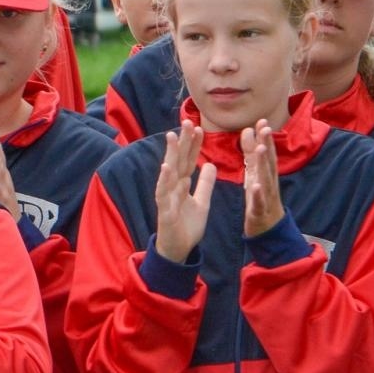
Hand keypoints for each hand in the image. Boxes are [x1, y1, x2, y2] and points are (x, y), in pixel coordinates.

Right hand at [153, 118, 214, 262]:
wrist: (179, 250)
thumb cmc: (187, 226)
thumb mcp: (202, 202)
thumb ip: (205, 183)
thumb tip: (210, 164)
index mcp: (183, 184)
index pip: (188, 160)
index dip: (193, 145)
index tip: (199, 128)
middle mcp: (173, 186)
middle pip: (178, 160)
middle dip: (182, 142)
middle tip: (186, 122)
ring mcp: (167, 197)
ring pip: (168, 172)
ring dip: (170, 154)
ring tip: (171, 136)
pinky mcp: (164, 210)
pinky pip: (163, 193)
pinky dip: (164, 180)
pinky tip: (165, 167)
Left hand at [241, 120, 283, 237]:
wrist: (269, 232)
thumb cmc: (261, 200)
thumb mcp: (255, 175)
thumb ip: (250, 154)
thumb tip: (248, 130)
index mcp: (266, 174)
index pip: (266, 153)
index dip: (265, 137)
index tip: (262, 121)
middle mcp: (269, 183)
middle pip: (269, 162)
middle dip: (267, 144)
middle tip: (265, 127)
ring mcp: (266, 198)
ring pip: (265, 179)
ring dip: (264, 164)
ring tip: (261, 148)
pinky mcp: (259, 212)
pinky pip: (258, 203)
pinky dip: (258, 195)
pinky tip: (254, 186)